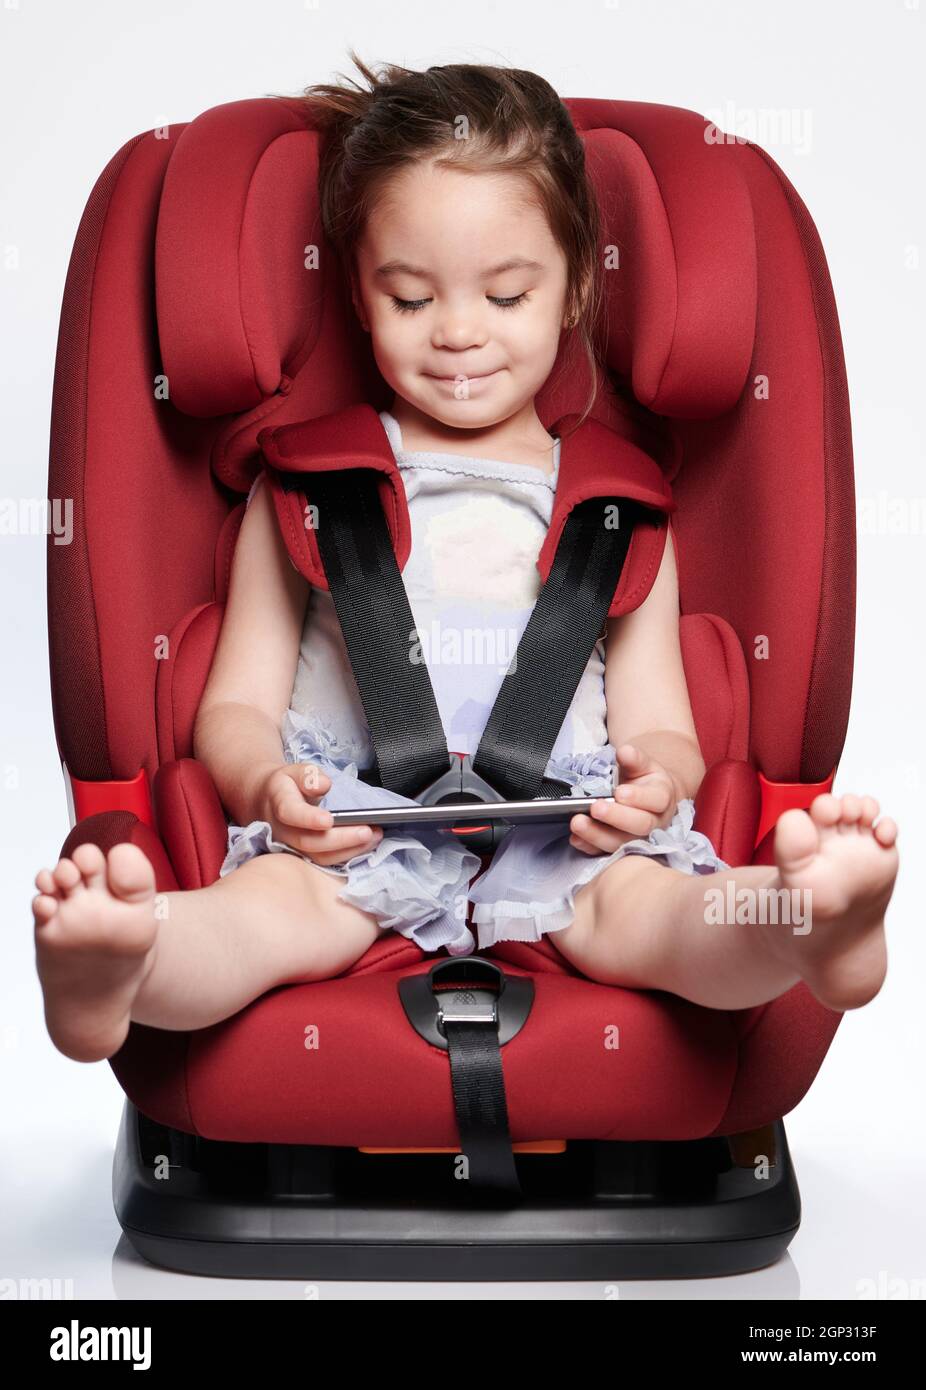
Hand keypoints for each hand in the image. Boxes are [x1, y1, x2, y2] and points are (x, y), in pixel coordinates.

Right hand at [256, 762, 383, 865]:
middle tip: (368, 831)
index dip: (309, 819)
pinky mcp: (304, 856)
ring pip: (319, 857)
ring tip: (375, 836)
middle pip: (309, 842)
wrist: (268, 803)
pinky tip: (367, 844)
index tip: (329, 820)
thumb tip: (324, 785)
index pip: (290, 813)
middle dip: (341, 839)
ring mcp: (292, 848)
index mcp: (279, 804)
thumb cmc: (287, 786)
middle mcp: (283, 831)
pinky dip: (347, 855)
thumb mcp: (294, 771)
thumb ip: (308, 775)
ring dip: (349, 850)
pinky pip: (325, 861)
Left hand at [569, 742, 677, 855]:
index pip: (656, 800)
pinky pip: (605, 852)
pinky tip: (575, 838)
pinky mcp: (621, 848)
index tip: (620, 792)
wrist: (647, 795)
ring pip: (621, 843)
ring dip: (597, 835)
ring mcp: (638, 838)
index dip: (638, 798)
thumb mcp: (642, 764)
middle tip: (596, 807)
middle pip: (640, 825)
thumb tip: (625, 752)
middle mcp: (654, 822)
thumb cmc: (643, 779)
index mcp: (662, 798)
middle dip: (616, 818)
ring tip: (577, 823)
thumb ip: (634, 758)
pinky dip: (589, 846)